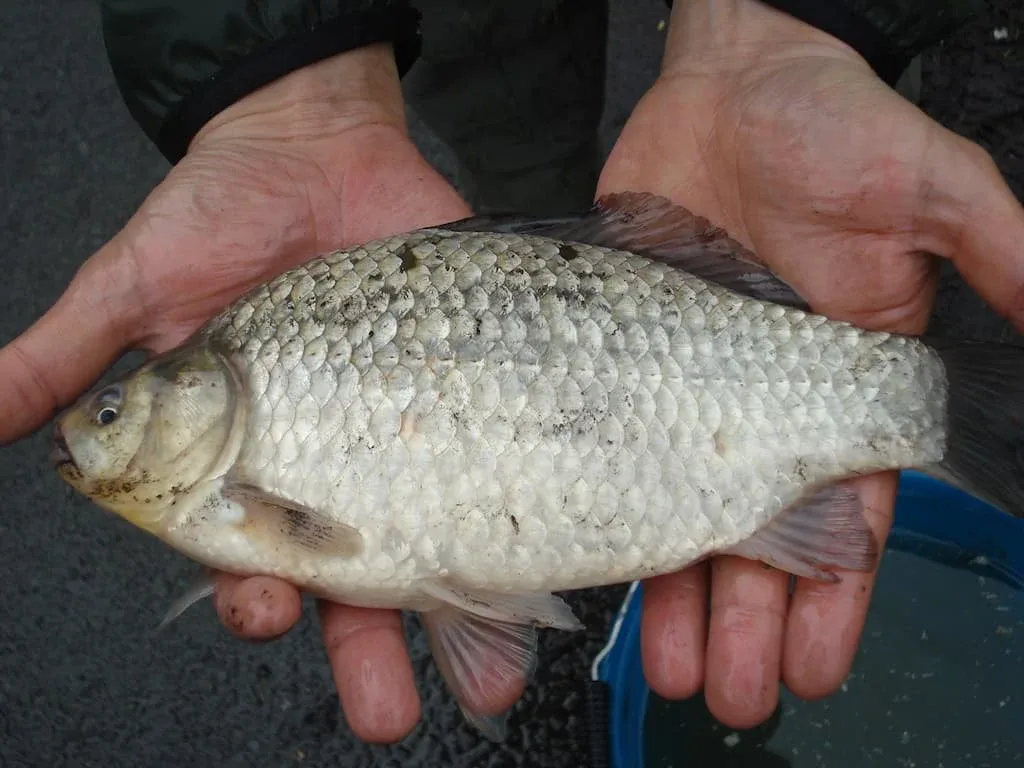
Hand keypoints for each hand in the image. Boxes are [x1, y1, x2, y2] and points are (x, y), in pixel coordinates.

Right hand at [0, 45, 473, 742]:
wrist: (314, 146)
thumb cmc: (218, 213)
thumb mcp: (131, 284)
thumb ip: (64, 358)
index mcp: (250, 459)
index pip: (249, 554)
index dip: (252, 594)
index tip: (264, 611)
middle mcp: (336, 461)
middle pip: (352, 578)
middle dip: (367, 651)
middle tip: (390, 712)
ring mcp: (408, 432)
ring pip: (433, 545)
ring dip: (457, 618)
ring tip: (488, 679)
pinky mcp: (466, 392)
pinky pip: (496, 465)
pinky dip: (519, 518)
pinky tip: (541, 574)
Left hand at [598, 0, 1023, 728]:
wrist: (728, 84)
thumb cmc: (834, 126)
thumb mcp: (926, 184)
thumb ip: (994, 249)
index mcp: (843, 389)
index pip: (848, 517)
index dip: (837, 597)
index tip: (819, 664)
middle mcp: (765, 407)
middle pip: (763, 540)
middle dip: (755, 623)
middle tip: (732, 691)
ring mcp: (689, 392)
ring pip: (686, 518)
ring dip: (685, 600)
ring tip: (674, 671)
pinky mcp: (626, 364)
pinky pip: (616, 455)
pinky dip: (613, 518)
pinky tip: (608, 575)